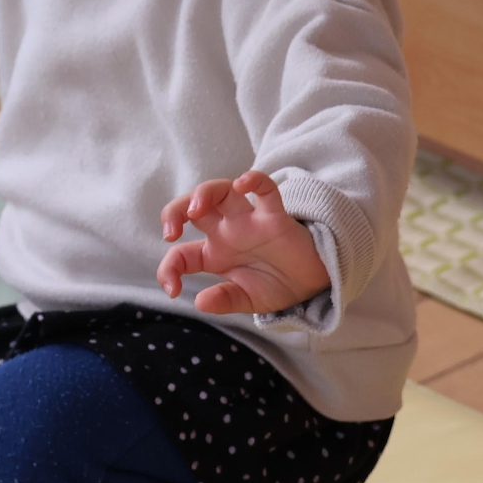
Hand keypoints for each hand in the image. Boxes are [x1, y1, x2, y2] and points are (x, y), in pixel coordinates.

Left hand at [157, 170, 328, 315]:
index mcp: (214, 254)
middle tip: (170, 233)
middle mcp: (227, 231)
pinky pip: (265, 189)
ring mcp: (249, 221)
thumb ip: (225, 300)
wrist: (313, 283)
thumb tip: (199, 302)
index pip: (180, 254)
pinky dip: (254, 180)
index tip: (172, 290)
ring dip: (204, 193)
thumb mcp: (247, 299)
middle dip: (173, 212)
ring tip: (195, 209)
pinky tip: (242, 184)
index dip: (168, 270)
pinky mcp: (275, 216)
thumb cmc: (277, 285)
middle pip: (192, 207)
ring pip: (221, 191)